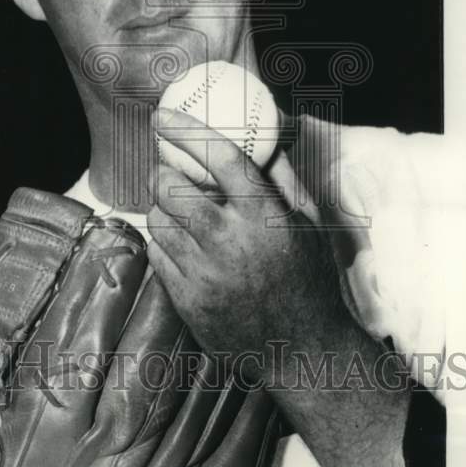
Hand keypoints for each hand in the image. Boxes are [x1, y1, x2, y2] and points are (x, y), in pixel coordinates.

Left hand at [147, 106, 409, 466]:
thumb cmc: (308, 279)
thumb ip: (281, 176)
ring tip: (178, 208)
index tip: (163, 117)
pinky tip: (182, 242)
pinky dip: (163, 241)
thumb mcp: (308, 223)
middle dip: (162, 171)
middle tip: (168, 169)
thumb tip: (262, 133)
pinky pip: (157, 254)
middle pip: (171, 187)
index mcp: (264, 216)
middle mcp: (231, 242)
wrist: (304, 349)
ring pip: (158, 220)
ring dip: (161, 206)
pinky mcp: (188, 301)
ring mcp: (205, 274)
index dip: (185, 130)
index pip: (218, 157)